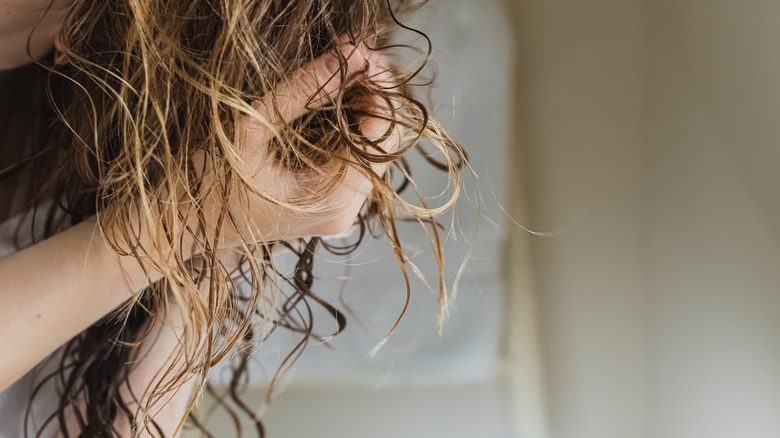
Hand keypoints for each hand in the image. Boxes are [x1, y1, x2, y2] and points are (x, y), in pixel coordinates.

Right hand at [201, 43, 399, 245]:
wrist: (183, 225)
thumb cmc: (206, 183)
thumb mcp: (250, 129)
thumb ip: (301, 91)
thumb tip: (347, 55)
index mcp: (333, 200)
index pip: (384, 133)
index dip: (377, 86)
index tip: (356, 50)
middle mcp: (346, 211)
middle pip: (386, 141)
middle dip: (372, 92)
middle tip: (348, 53)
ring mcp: (340, 210)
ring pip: (374, 147)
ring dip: (362, 105)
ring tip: (340, 69)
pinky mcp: (330, 203)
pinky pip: (356, 158)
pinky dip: (350, 124)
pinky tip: (333, 98)